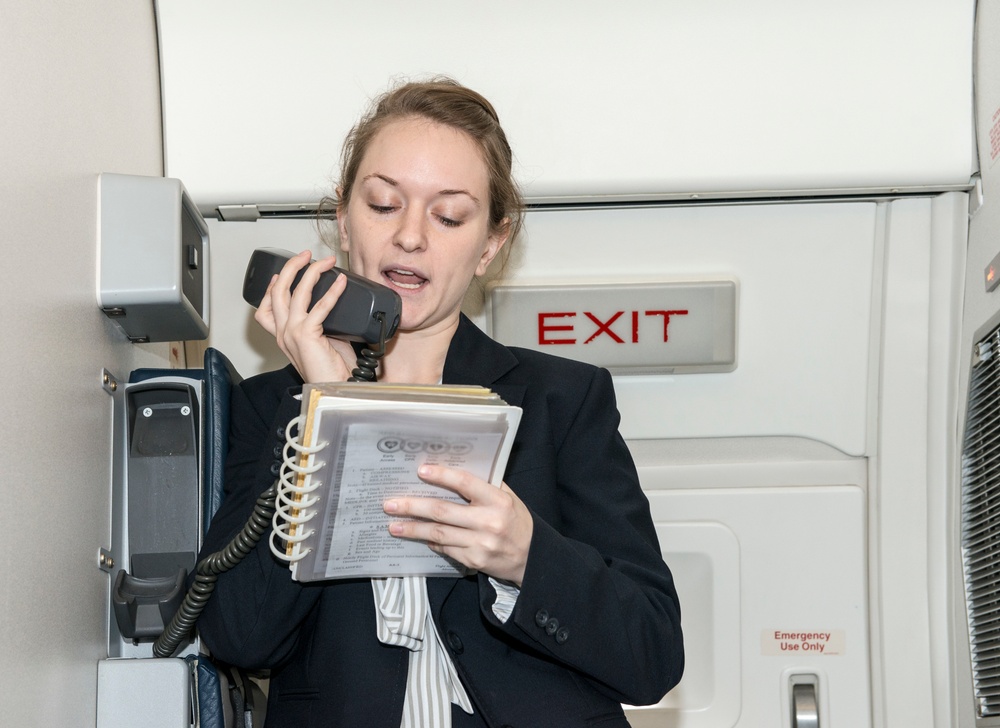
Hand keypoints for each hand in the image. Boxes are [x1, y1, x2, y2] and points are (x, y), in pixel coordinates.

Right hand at [254, 250, 357, 382]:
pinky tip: (341, 282)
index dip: (271, 287)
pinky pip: (320, 306)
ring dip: (312, 272)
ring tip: (325, 261)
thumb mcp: (322, 341)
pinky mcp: (306, 335)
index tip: (281, 272)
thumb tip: (333, 301)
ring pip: (295, 293)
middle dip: (291, 268)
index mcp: (283, 337)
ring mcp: (292, 334)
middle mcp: (283, 334)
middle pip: (277, 291)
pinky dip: (332, 291)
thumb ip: (321, 322)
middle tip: (306, 255)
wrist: (335, 389)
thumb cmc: (332, 371)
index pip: (265, 308)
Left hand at [383, 464, 533, 585]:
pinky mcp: (474, 561)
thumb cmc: (517, 522)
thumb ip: (485, 485)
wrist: (531, 557)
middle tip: (390, 504)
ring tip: (393, 525)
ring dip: (413, 529)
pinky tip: (419, 537)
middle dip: (413, 507)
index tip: (421, 471)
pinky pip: (446, 549)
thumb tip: (452, 471)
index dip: (442, 476)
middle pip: (443, 511)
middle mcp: (488, 522)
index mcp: (498, 501)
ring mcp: (480, 544)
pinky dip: (431, 542)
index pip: (466, 484)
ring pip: (439, 534)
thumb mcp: (508, 498)